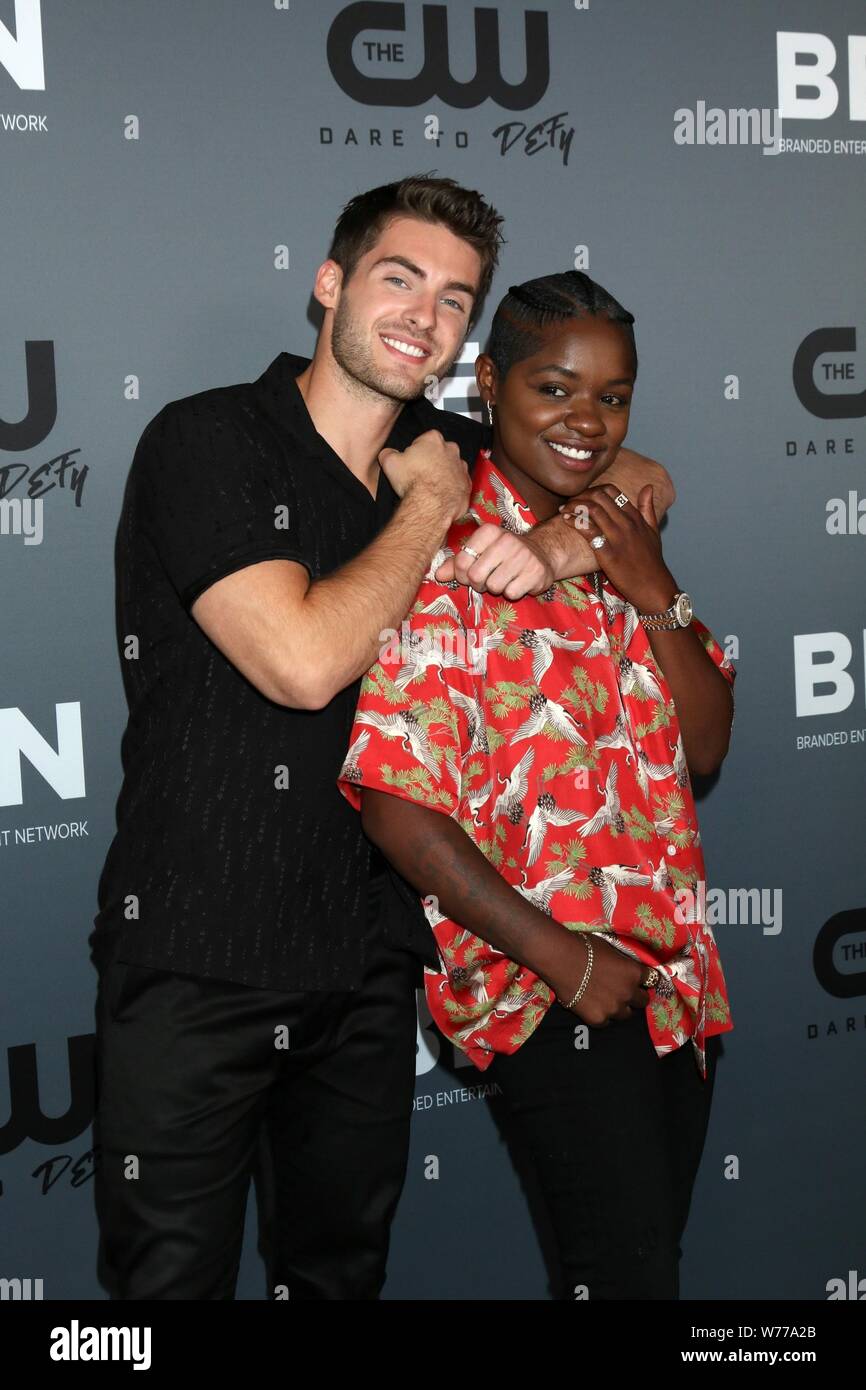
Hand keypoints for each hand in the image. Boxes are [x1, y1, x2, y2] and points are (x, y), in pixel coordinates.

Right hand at [379, 429, 470, 523]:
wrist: (432, 505)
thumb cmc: (413, 481)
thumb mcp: (389, 463)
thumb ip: (388, 453)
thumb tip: (387, 453)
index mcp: (433, 439)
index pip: (422, 441)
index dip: (414, 452)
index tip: (410, 463)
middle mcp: (451, 449)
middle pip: (438, 452)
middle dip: (430, 461)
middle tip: (419, 475)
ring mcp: (461, 466)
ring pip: (450, 467)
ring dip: (442, 474)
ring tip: (430, 487)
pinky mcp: (467, 483)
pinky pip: (458, 483)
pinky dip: (451, 487)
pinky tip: (440, 495)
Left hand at [433, 524, 554, 597]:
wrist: (541, 554)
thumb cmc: (504, 554)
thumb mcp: (480, 552)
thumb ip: (457, 563)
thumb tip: (438, 576)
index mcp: (489, 531)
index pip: (462, 561)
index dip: (463, 574)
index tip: (472, 573)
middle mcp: (506, 540)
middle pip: (476, 576)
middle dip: (479, 583)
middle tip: (489, 578)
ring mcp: (523, 556)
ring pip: (494, 587)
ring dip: (497, 588)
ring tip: (505, 578)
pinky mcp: (535, 572)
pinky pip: (511, 593)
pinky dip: (512, 592)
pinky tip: (518, 582)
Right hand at [551, 932, 649, 1026]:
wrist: (561, 959)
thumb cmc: (584, 947)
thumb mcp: (612, 950)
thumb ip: (623, 963)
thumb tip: (625, 968)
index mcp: (634, 973)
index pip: (652, 980)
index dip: (644, 980)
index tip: (639, 980)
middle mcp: (628, 993)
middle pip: (643, 1001)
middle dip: (636, 996)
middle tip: (623, 992)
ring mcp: (614, 1008)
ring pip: (626, 1014)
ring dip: (620, 1008)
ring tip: (607, 1001)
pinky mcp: (598, 1019)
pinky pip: (606, 1022)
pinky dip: (602, 1015)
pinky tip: (593, 1006)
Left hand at [559, 482, 676, 612]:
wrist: (653, 586)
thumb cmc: (652, 560)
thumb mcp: (654, 530)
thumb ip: (648, 507)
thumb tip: (648, 486)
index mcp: (635, 517)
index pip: (612, 492)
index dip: (593, 490)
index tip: (583, 496)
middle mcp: (626, 523)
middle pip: (599, 496)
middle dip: (580, 495)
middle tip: (569, 502)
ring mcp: (617, 537)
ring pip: (592, 510)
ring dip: (574, 506)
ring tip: (564, 509)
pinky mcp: (608, 553)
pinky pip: (588, 531)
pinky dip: (575, 521)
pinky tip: (566, 520)